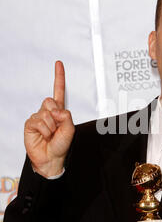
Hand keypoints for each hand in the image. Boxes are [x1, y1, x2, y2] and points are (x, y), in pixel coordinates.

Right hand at [24, 61, 74, 176]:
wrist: (51, 158)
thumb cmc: (61, 145)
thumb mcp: (70, 130)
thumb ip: (67, 117)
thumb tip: (57, 110)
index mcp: (59, 110)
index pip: (58, 90)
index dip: (59, 77)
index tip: (58, 63)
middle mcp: (48, 111)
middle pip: (50, 101)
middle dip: (56, 114)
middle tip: (56, 128)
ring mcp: (38, 117)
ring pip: (45, 113)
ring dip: (51, 127)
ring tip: (50, 135)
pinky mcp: (30, 124)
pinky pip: (38, 122)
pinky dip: (44, 131)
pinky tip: (43, 136)